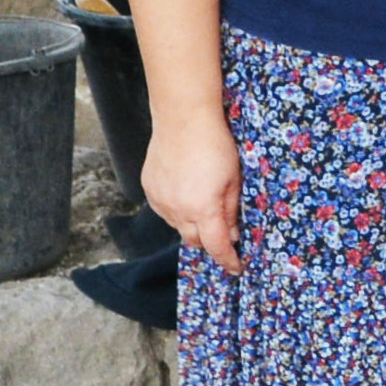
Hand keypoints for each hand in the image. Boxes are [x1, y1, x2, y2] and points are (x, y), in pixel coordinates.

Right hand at [141, 108, 240, 268]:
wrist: (183, 118)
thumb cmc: (214, 145)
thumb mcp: (234, 180)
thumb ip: (231, 211)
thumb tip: (230, 234)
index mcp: (203, 209)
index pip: (216, 246)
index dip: (227, 260)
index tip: (235, 267)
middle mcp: (178, 210)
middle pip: (194, 240)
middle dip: (209, 240)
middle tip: (222, 229)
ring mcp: (161, 200)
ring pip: (178, 226)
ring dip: (192, 223)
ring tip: (202, 201)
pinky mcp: (150, 189)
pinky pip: (165, 210)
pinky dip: (177, 209)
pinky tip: (186, 191)